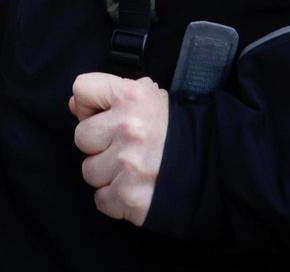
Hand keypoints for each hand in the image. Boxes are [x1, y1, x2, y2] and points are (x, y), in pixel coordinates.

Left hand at [69, 73, 168, 225]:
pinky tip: (134, 186)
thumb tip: (74, 104)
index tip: (104, 114)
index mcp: (132, 97)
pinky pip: (101, 198)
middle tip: (124, 145)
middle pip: (81, 136)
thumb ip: (112, 96)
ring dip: (107, 172)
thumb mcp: (151, 98)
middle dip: (100, 143)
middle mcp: (128, 127)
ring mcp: (128, 164)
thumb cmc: (178, 130)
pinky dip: (115, 197)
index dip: (90, 103)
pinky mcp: (129, 197)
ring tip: (132, 167)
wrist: (215, 165)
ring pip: (89, 170)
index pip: (81, 89)